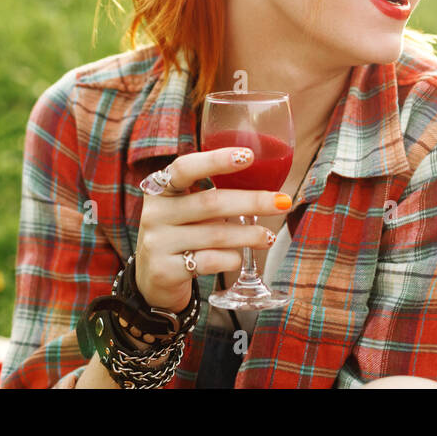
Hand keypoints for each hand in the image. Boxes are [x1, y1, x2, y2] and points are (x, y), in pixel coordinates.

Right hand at [135, 147, 290, 312]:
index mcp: (161, 188)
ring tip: (268, 237)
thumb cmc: (182, 233)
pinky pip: (209, 261)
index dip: (216, 160)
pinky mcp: (165, 270)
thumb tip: (267, 186)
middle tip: (282, 202)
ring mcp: (157, 242)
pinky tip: (239, 257)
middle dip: (252, 201)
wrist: (154, 279)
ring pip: (215, 234)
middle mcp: (155, 213)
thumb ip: (212, 194)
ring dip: (249, 234)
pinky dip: (231, 259)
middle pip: (211, 202)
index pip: (185, 167)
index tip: (249, 156)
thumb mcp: (187, 209)